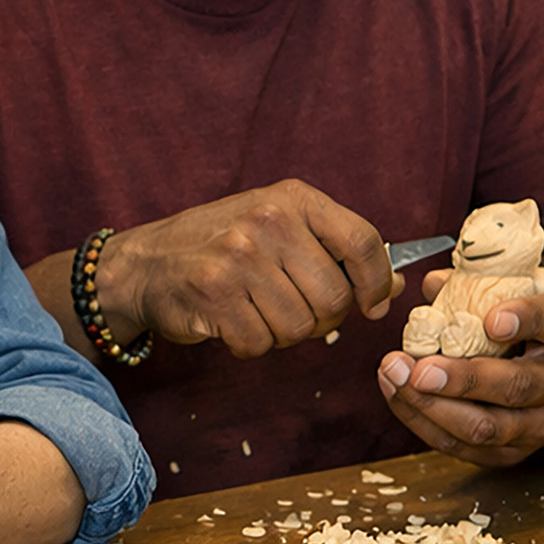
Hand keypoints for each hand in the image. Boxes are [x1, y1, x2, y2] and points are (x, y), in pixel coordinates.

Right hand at [93, 179, 402, 356]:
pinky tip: (231, 321)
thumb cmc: (222, 246)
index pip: (362, 242)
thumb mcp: (281, 229)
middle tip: (294, 312)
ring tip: (256, 311)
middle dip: (321, 320)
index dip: (377, 282)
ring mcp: (238, 255)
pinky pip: (259, 343)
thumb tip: (396, 285)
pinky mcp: (213, 292)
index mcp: (293, 199)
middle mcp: (268, 221)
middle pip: (334, 298)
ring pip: (299, 327)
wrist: (147, 263)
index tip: (372, 305)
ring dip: (281, 334)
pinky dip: (249, 344)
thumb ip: (335, 251)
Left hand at [377, 292, 543, 466]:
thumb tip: (432, 284)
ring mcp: (539, 425)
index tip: (491, 319)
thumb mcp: (517, 295)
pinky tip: (398, 394)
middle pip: (515, 388)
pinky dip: (423, 422)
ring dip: (432, 406)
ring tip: (395, 377)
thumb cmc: (527, 328)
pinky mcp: (512, 454)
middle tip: (420, 368)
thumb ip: (476, 286)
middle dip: (462, 381)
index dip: (523, 318)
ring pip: (485, 428)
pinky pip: (463, 447)